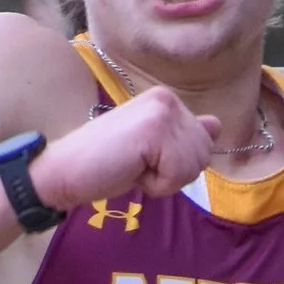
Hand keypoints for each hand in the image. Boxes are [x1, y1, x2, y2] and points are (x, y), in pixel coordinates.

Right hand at [35, 85, 219, 211]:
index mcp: (167, 100)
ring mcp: (162, 112)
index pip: (205, 143)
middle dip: (175, 173)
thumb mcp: (154, 148)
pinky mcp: (154, 131)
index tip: (144, 158)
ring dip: (165, 179)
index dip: (177, 164)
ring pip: (193, 166)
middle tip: (137, 164)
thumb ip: (185, 135)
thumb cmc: (106, 163)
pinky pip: (176, 175)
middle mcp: (168, 98)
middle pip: (204, 155)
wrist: (66, 170)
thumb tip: (217, 125)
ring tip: (133, 166)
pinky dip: (156, 185)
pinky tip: (130, 171)